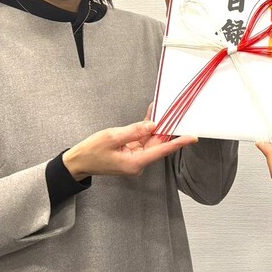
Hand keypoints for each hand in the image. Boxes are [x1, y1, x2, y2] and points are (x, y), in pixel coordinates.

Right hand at [63, 121, 197, 180]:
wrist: (78, 162)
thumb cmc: (92, 152)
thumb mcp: (111, 137)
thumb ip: (133, 131)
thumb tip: (153, 125)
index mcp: (135, 162)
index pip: (162, 151)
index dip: (178, 143)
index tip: (193, 138)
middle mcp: (138, 162)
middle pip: (158, 144)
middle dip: (168, 128)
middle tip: (178, 114)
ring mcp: (135, 157)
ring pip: (151, 140)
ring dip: (157, 125)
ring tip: (164, 108)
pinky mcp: (131, 152)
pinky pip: (143, 138)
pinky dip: (146, 127)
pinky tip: (151, 114)